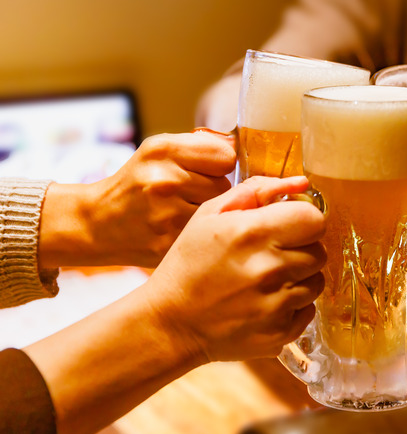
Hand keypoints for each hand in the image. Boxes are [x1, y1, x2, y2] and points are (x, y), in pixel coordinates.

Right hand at [39, 131, 235, 267]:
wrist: (97, 223)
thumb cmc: (137, 183)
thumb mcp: (159, 150)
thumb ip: (200, 144)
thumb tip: (239, 146)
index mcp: (164, 151)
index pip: (226, 156)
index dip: (221, 165)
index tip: (208, 171)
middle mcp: (164, 182)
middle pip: (225, 186)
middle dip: (214, 190)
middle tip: (190, 195)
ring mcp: (167, 217)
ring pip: (218, 212)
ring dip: (209, 213)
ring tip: (184, 212)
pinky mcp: (170, 245)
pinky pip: (207, 235)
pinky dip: (201, 234)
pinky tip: (183, 230)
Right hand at [143, 176, 325, 362]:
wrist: (170, 324)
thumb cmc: (189, 263)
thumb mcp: (210, 215)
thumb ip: (256, 191)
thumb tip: (300, 183)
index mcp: (253, 233)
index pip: (314, 219)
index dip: (305, 220)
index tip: (290, 225)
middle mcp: (270, 269)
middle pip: (319, 252)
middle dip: (302, 249)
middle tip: (274, 254)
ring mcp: (277, 305)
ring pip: (316, 282)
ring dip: (299, 278)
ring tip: (267, 279)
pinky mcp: (281, 333)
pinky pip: (308, 310)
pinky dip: (293, 306)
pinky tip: (265, 302)